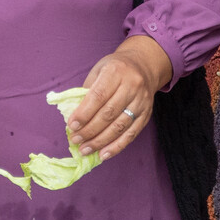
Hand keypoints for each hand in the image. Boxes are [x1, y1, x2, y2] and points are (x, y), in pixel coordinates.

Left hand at [67, 35, 172, 158]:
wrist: (144, 66)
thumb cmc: (115, 68)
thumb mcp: (99, 70)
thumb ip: (87, 91)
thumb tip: (74, 118)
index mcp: (116, 72)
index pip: (99, 96)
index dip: (84, 113)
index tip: (71, 126)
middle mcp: (132, 86)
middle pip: (108, 113)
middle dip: (89, 130)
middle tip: (75, 140)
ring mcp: (142, 101)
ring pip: (120, 126)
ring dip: (100, 141)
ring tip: (85, 150)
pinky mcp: (147, 114)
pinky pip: (131, 134)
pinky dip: (117, 146)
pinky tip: (103, 154)